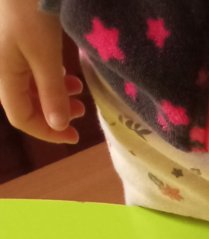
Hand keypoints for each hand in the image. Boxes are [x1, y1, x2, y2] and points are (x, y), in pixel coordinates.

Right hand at [0, 0, 83, 142]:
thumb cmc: (29, 12)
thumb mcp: (45, 56)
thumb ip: (52, 93)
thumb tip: (59, 126)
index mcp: (4, 76)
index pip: (22, 117)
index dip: (48, 133)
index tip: (74, 136)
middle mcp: (2, 68)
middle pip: (25, 103)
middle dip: (54, 113)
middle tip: (81, 112)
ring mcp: (7, 54)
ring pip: (30, 86)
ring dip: (55, 95)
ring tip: (78, 91)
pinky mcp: (15, 41)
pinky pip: (30, 69)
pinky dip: (49, 77)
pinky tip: (64, 74)